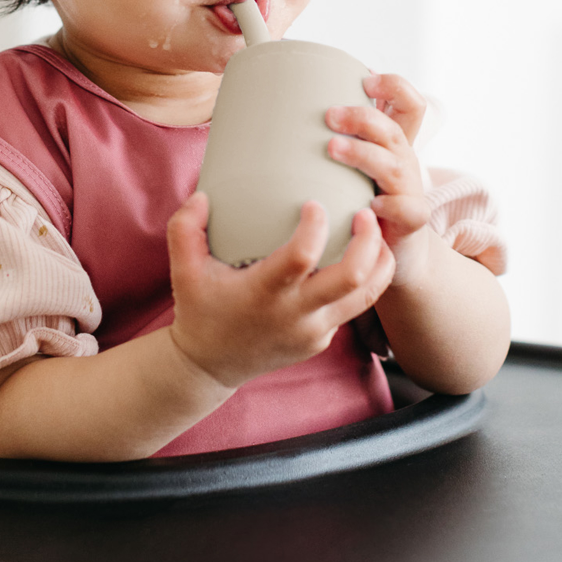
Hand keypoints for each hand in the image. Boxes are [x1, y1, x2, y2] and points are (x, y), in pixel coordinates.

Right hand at [167, 192, 395, 388]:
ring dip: (378, 260)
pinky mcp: (322, 339)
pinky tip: (363, 254)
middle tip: (365, 212)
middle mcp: (295, 315)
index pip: (301, 257)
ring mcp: (313, 331)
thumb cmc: (199, 311)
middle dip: (367, 240)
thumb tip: (203, 195)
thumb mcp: (183, 270)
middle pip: (352, 278)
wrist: (210, 367)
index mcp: (263, 294)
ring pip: (366, 296)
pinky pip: (354, 307)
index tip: (314, 204)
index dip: (314, 227)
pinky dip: (367, 279)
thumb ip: (184, 228)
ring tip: (375, 230)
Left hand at [325, 73, 430, 284]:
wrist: (394, 252)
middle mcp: (404, 160)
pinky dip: (390, 204)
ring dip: (363, 153)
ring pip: (394, 165)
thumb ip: (323, 139)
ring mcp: (410, 189)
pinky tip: (369, 203)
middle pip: (393, 128)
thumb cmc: (358, 200)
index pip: (409, 102)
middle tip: (328, 115)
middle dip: (362, 117)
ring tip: (332, 148)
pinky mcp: (410, 220)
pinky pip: (407, 209)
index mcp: (392, 142)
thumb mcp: (348, 165)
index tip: (365, 79)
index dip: (393, 85)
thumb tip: (269, 110)